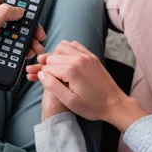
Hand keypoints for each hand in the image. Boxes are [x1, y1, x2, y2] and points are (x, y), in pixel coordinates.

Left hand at [0, 0, 46, 84]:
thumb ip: (6, 12)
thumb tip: (20, 9)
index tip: (33, 5)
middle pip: (17, 19)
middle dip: (29, 26)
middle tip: (39, 35)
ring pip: (16, 34)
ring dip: (28, 40)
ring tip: (35, 48)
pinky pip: (12, 46)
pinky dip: (20, 50)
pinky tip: (26, 54)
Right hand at [26, 40, 146, 131]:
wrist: (115, 104)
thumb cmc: (93, 106)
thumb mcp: (70, 102)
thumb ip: (53, 87)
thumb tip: (40, 75)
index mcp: (72, 70)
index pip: (48, 67)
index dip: (41, 75)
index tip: (36, 81)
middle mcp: (79, 59)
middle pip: (53, 56)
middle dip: (45, 65)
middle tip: (42, 76)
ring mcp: (87, 56)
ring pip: (62, 47)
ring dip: (55, 56)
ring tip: (53, 69)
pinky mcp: (92, 57)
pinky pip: (75, 45)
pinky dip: (67, 50)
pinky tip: (65, 61)